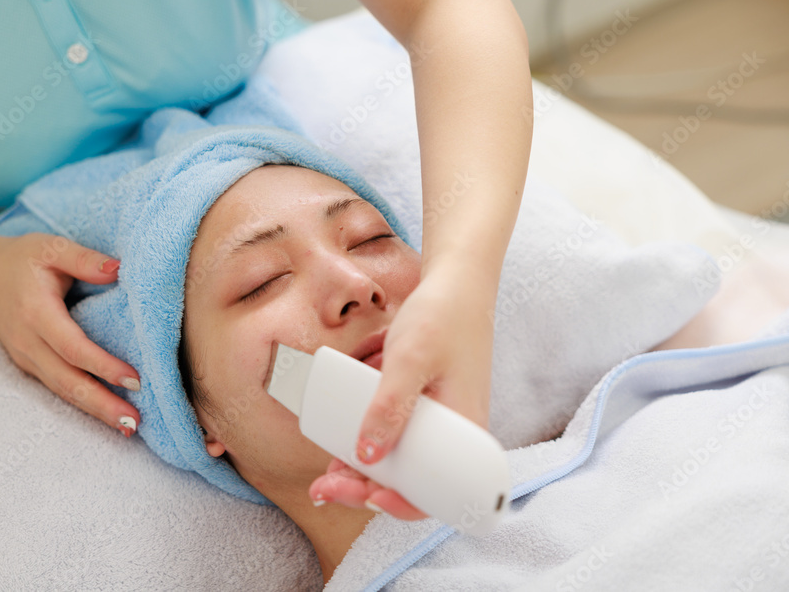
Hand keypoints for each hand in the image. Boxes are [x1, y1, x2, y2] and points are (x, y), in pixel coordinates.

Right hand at [0, 233, 141, 436]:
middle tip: (134, 421)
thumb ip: (84, 258)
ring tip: (128, 426)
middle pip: (67, 380)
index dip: (102, 365)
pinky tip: (108, 414)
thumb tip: (119, 270)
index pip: (72, 346)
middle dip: (101, 404)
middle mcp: (28, 342)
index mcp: (35, 312)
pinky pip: (59, 388)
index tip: (134, 379)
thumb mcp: (51, 247)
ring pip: (62, 391)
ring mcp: (26, 358)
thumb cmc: (22, 260)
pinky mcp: (30, 366)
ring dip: (95, 412)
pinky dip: (83, 404)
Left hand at [308, 261, 492, 517]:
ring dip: (362, 472)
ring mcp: (437, 421)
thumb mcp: (409, 358)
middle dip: (365, 490)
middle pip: (410, 483)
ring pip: (399, 463)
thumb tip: (366, 456)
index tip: (365, 496)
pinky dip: (369, 444)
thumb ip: (390, 406)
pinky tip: (341, 446)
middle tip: (325, 488)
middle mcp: (453, 433)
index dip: (399, 505)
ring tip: (326, 475)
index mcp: (464, 431)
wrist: (455, 283)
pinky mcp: (422, 407)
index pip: (436, 493)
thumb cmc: (441, 316)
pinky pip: (395, 437)